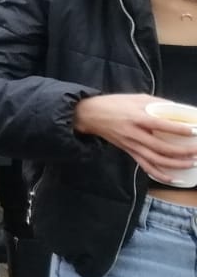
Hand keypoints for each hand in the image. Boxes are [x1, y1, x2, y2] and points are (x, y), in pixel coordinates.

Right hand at [77, 93, 196, 182]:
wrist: (89, 115)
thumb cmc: (113, 104)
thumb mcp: (135, 98)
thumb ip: (156, 103)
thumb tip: (178, 108)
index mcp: (136, 117)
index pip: (161, 125)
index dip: (179, 129)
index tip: (195, 131)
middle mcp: (134, 134)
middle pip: (161, 147)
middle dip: (183, 151)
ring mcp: (131, 145)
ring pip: (155, 160)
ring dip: (176, 164)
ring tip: (192, 163)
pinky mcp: (129, 152)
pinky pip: (145, 166)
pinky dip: (159, 175)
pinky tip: (173, 178)